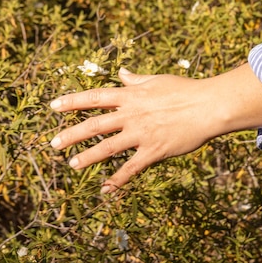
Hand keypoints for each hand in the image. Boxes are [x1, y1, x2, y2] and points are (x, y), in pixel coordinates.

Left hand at [50, 64, 261, 192]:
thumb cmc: (185, 90)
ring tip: (73, 165)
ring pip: (108, 148)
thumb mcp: (157, 80)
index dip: (72, 102)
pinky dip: (117, 180)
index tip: (53, 106)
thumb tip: (122, 73)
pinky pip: (131, 168)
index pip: (94, 98)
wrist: (208, 106)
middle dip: (72, 134)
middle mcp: (131, 115)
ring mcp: (141, 134)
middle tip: (53, 143)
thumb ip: (136, 79)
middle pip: (94, 125)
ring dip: (88, 157)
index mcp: (131, 96)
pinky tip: (105, 190)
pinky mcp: (154, 151)